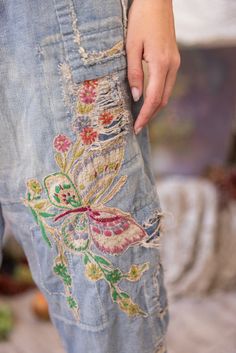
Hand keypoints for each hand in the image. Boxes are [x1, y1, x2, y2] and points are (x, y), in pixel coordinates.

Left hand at [126, 0, 179, 133]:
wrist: (157, 1)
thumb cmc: (141, 20)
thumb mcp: (131, 46)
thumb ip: (134, 73)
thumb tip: (137, 97)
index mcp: (160, 63)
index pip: (153, 98)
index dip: (145, 115)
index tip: (136, 127)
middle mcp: (172, 65)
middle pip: (162, 99)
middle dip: (150, 115)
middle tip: (137, 125)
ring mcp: (175, 62)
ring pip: (166, 93)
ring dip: (154, 106)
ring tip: (141, 115)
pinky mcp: (174, 59)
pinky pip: (167, 83)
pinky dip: (158, 95)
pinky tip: (148, 98)